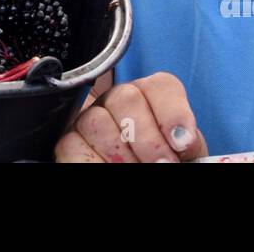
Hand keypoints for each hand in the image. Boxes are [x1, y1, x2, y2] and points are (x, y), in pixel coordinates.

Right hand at [54, 72, 207, 162]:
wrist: (134, 167)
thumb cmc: (158, 162)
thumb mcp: (179, 155)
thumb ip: (185, 144)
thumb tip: (184, 142)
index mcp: (149, 98)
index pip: (161, 85)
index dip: (172, 112)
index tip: (183, 143)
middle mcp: (116, 101)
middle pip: (126, 97)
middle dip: (148, 139)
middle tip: (163, 164)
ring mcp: (89, 119)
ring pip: (97, 120)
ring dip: (120, 155)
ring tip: (134, 169)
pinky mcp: (68, 142)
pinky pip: (73, 145)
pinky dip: (96, 162)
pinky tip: (109, 167)